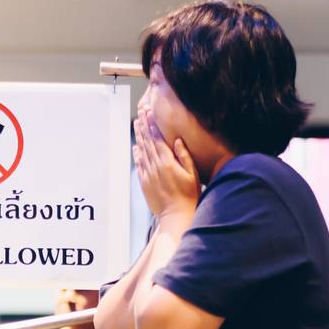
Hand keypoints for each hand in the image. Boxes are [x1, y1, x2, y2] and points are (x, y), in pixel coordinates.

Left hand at [133, 104, 199, 222]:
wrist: (176, 216)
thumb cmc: (189, 196)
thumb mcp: (192, 174)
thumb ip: (184, 156)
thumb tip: (176, 140)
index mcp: (168, 162)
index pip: (158, 138)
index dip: (152, 124)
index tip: (149, 112)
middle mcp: (155, 166)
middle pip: (147, 142)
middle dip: (143, 126)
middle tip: (140, 112)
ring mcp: (148, 175)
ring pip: (141, 151)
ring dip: (138, 136)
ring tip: (136, 123)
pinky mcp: (144, 183)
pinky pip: (138, 165)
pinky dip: (136, 154)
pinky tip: (135, 146)